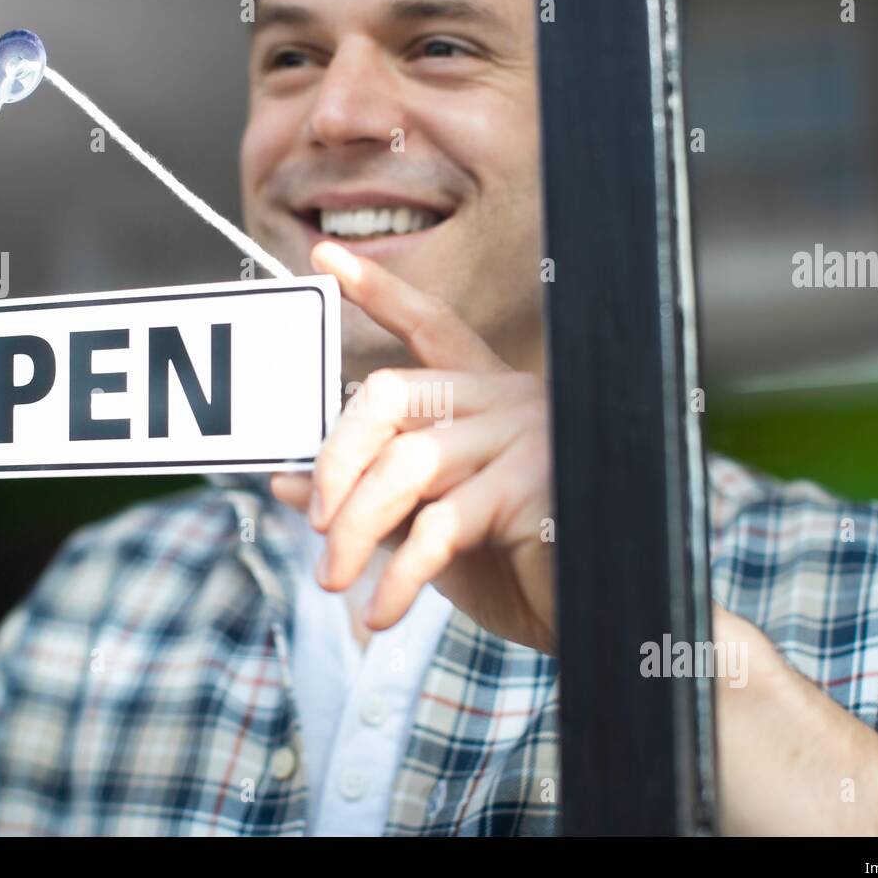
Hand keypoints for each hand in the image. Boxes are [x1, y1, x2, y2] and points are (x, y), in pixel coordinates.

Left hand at [271, 242, 553, 653]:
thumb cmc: (515, 569)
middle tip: (316, 520)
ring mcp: (524, 436)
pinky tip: (378, 610)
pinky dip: (398, 575)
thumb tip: (283, 478)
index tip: (326, 257)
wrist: (594, 620)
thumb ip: (365, 496)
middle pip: (391, 393)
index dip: (379, 291)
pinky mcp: (533, 486)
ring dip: (356, 527)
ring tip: (332, 577)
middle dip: (337, 459)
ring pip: (406, 463)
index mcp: (486, 398)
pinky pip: (438, 525)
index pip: (429, 327)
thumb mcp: (426, 528)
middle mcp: (507, 399)